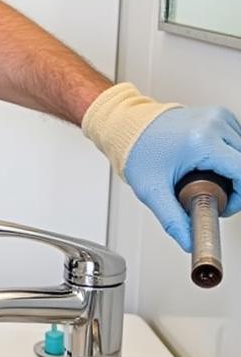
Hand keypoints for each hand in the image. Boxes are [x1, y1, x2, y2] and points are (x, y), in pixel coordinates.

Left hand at [123, 106, 240, 250]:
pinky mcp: (219, 115)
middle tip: (210, 194)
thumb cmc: (137, 153)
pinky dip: (230, 155)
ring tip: (206, 178)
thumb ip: (172, 219)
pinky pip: (237, 139)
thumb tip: (188, 241)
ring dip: (233, 170)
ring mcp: (218, 116)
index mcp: (201, 142)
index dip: (239, 196)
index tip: (225, 206)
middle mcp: (213, 124)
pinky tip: (210, 163)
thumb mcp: (152, 191)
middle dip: (235, 185)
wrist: (126, 128)